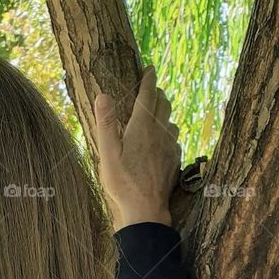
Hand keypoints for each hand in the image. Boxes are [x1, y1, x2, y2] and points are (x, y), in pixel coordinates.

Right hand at [93, 66, 180, 229]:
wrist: (146, 210)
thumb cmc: (123, 183)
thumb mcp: (107, 154)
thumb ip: (106, 123)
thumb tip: (103, 94)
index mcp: (142, 127)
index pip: (148, 95)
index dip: (149, 79)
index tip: (150, 68)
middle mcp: (160, 133)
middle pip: (163, 104)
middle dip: (157, 93)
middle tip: (150, 88)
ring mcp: (170, 146)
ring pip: (170, 120)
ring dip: (163, 112)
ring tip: (154, 113)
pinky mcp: (175, 159)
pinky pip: (173, 138)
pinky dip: (167, 131)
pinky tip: (161, 139)